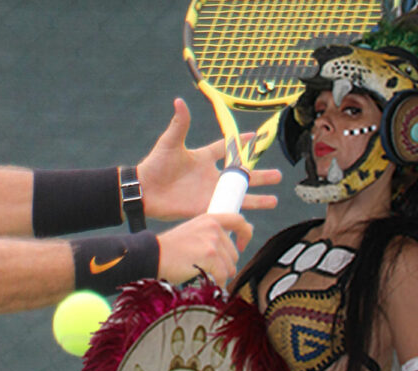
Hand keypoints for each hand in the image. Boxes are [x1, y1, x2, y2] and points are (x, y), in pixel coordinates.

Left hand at [136, 98, 281, 220]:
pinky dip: (241, 213)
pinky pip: (226, 210)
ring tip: (275, 200)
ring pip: (239, 195)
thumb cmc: (155, 165)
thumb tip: (179, 101)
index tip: (254, 137)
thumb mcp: (170, 143)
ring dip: (257, 198)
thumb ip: (179, 124)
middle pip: (241, 176)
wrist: (144, 191)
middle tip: (278, 175)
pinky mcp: (205, 207)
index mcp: (203, 158)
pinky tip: (256, 217)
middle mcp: (210, 176)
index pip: (225, 148)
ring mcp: (209, 193)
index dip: (239, 143)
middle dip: (260, 176)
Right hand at [156, 213, 251, 286]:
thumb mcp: (192, 233)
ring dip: (220, 275)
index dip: (245, 233)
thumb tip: (237, 242)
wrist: (152, 255)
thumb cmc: (170, 249)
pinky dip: (216, 282)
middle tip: (207, 268)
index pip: (238, 221)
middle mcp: (213, 227)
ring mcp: (212, 241)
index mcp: (209, 219)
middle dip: (225, 265)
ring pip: (230, 267)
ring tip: (202, 273)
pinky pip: (223, 275)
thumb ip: (211, 234)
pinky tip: (205, 280)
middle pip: (234, 253)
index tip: (241, 245)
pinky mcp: (210, 256)